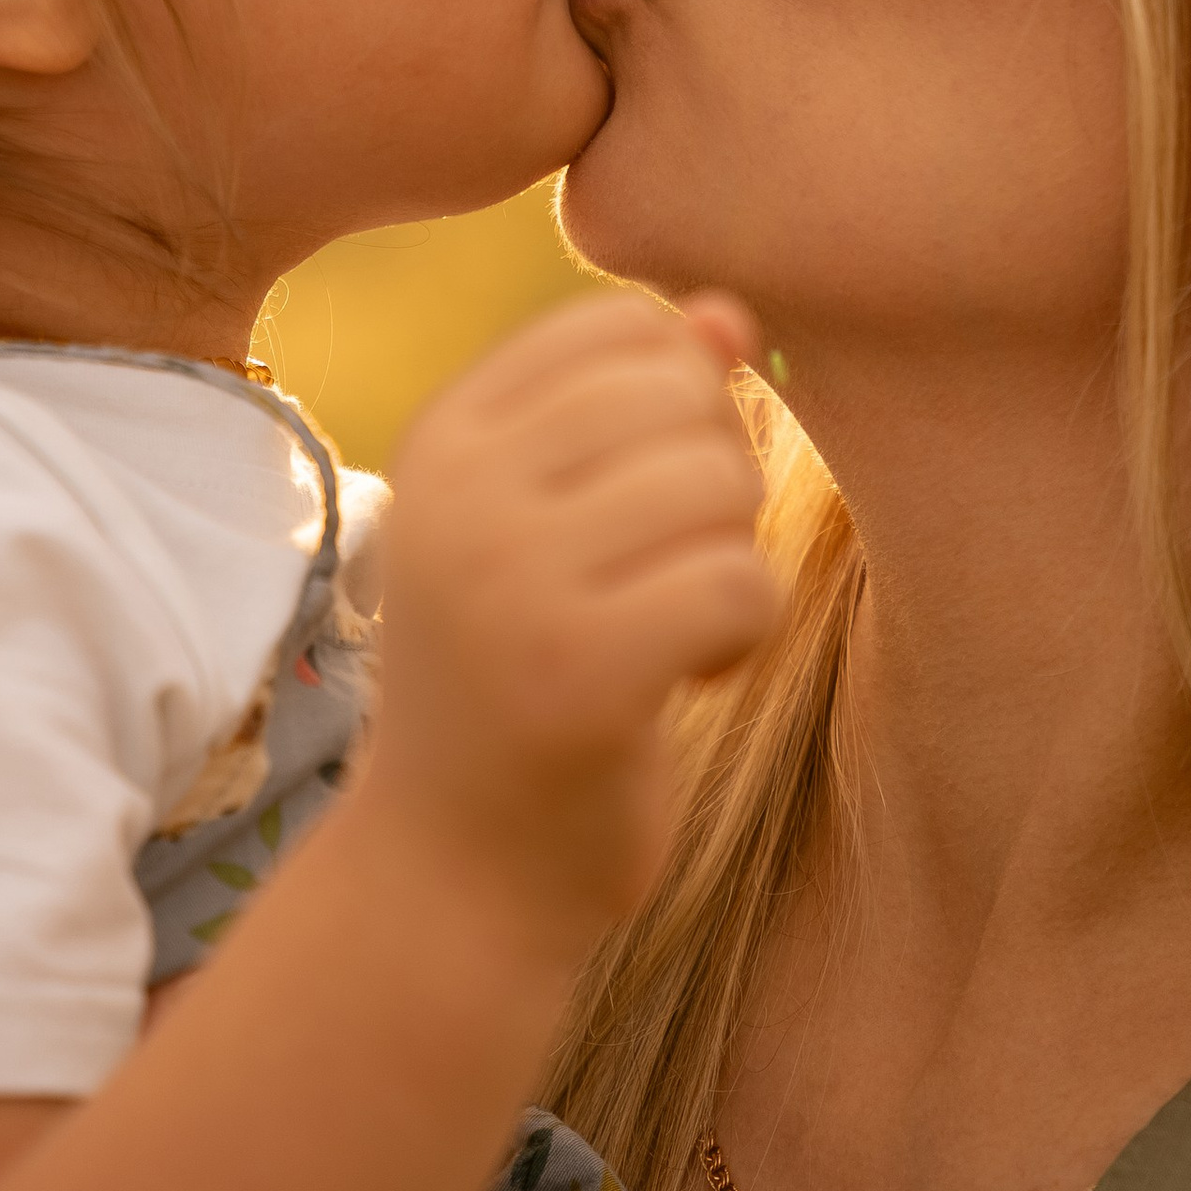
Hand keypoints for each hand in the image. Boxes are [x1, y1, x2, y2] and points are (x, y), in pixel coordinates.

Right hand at [374, 287, 779, 943]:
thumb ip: (637, 410)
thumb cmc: (521, 683)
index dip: (682, 403)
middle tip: (665, 577)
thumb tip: (731, 312)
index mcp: (444, 436)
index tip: (637, 502)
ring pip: (720, 483)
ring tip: (671, 630)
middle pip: (684, 394)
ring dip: (732, 561)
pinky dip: (745, 633)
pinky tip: (688, 680)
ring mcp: (509, 581)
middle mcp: (459, 492)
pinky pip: (740, 581)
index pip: (624, 327)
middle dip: (717, 481)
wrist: (453, 878)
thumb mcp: (555, 524)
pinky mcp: (579, 673)